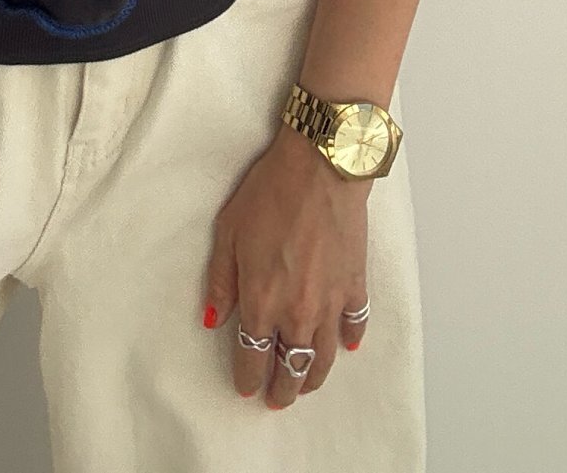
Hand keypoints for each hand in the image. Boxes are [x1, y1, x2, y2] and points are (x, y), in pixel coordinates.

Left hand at [202, 125, 371, 408]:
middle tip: (276, 398)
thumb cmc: (271, 194)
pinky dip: (350, 339)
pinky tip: (346, 346)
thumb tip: (212, 318)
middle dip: (282, 387)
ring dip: (313, 375)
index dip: (248, 377)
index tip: (245, 387)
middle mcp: (297, 312)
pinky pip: (354, 324)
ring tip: (305, 384)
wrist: (320, 169)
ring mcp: (331, 302)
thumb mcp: (228, 233)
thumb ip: (221, 281)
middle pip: (290, 366)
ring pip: (323, 356)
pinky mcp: (355, 285)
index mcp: (261, 302)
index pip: (252, 357)